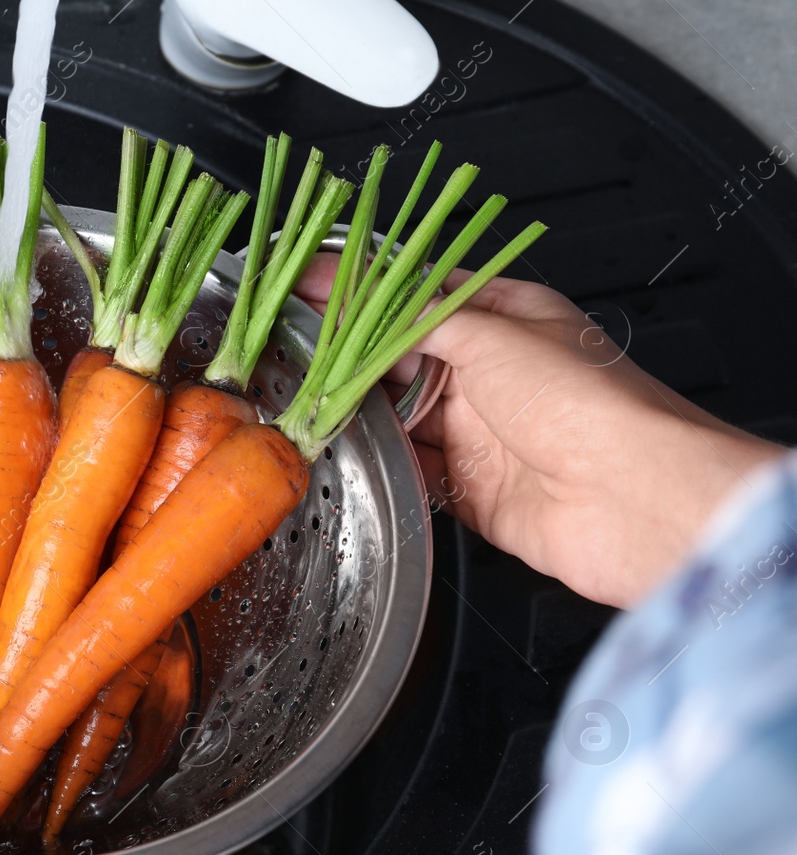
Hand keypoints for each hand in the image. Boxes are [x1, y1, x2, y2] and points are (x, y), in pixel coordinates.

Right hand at [294, 255, 785, 607]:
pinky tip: (354, 457)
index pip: (414, 296)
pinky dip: (383, 468)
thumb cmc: (590, 404)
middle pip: (399, 358)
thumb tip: (366, 300)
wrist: (633, 499)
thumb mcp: (494, 335)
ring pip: (399, 418)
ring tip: (311, 405)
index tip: (303, 285)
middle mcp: (492, 374)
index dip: (358, 290)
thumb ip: (420, 321)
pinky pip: (412, 474)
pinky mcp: (473, 490)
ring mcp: (481, 434)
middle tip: (291, 351)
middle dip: (349, 357)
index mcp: (505, 318)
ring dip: (361, 416)